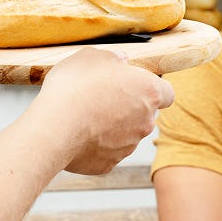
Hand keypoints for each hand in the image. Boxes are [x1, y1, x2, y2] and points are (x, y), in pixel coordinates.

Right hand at [36, 47, 174, 174]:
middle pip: (143, 114)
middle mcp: (146, 121)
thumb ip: (112, 58)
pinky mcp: (110, 163)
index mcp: (149, 92)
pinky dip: (95, 144)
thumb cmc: (74, 87)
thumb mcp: (91, 57)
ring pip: (126, 133)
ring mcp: (129, 145)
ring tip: (83, 116)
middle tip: (100, 98)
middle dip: (127, 107)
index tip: (135, 84)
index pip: (167, 93)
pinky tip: (77, 134)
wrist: (54, 126)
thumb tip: (120, 62)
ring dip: (111, 126)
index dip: (152, 88)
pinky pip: (106, 151)